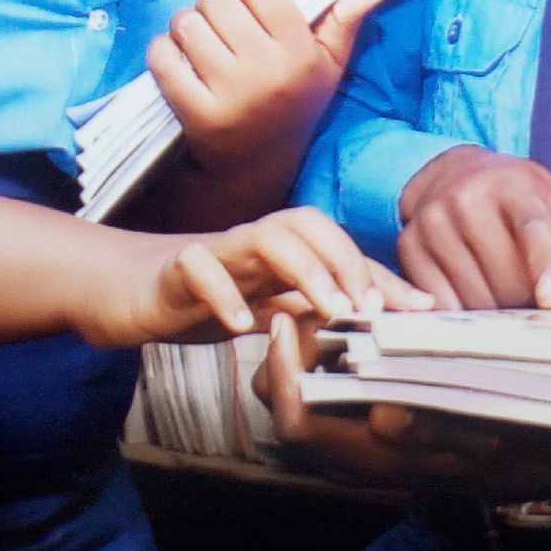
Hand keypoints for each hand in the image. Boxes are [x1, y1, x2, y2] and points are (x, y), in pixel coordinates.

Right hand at [74, 205, 430, 348]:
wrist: (130, 289)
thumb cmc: (210, 297)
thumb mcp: (271, 309)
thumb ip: (319, 313)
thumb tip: (380, 327)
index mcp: (284, 250)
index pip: (342, 250)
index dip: (382, 277)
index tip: (420, 311)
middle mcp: (256, 241)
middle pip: (310, 223)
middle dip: (346, 260)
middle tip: (370, 309)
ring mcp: (218, 250)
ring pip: (266, 236)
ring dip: (303, 270)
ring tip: (327, 310)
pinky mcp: (177, 268)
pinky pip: (201, 268)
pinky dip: (225, 294)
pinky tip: (244, 326)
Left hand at [149, 0, 386, 173]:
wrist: (258, 165)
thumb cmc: (294, 101)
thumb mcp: (328, 64)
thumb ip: (346, 20)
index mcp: (301, 53)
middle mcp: (268, 72)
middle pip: (217, 0)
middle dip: (213, 5)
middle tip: (221, 24)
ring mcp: (231, 94)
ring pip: (187, 24)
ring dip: (187, 26)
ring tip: (201, 42)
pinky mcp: (196, 113)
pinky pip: (163, 57)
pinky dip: (163, 51)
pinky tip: (179, 62)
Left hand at [256, 310, 550, 497]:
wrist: (514, 456)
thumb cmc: (501, 437)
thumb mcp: (482, 435)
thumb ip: (433, 431)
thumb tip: (383, 419)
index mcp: (370, 462)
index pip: (297, 423)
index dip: (283, 373)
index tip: (291, 319)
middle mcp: (347, 458)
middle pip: (282, 407)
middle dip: (284, 353)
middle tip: (310, 306)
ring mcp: (346, 444)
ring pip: (292, 396)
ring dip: (299, 352)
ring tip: (327, 312)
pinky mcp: (352, 426)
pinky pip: (313, 390)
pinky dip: (316, 357)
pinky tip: (344, 328)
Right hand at [397, 147, 550, 308]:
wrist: (456, 173)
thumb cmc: (525, 201)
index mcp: (518, 186)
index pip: (535, 229)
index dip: (545, 264)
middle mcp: (469, 197)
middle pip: (508, 282)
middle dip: (524, 298)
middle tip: (527, 284)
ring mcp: (433, 221)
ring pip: (474, 299)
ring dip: (494, 308)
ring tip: (497, 280)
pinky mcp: (407, 246)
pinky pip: (440, 306)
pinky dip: (461, 311)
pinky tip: (469, 289)